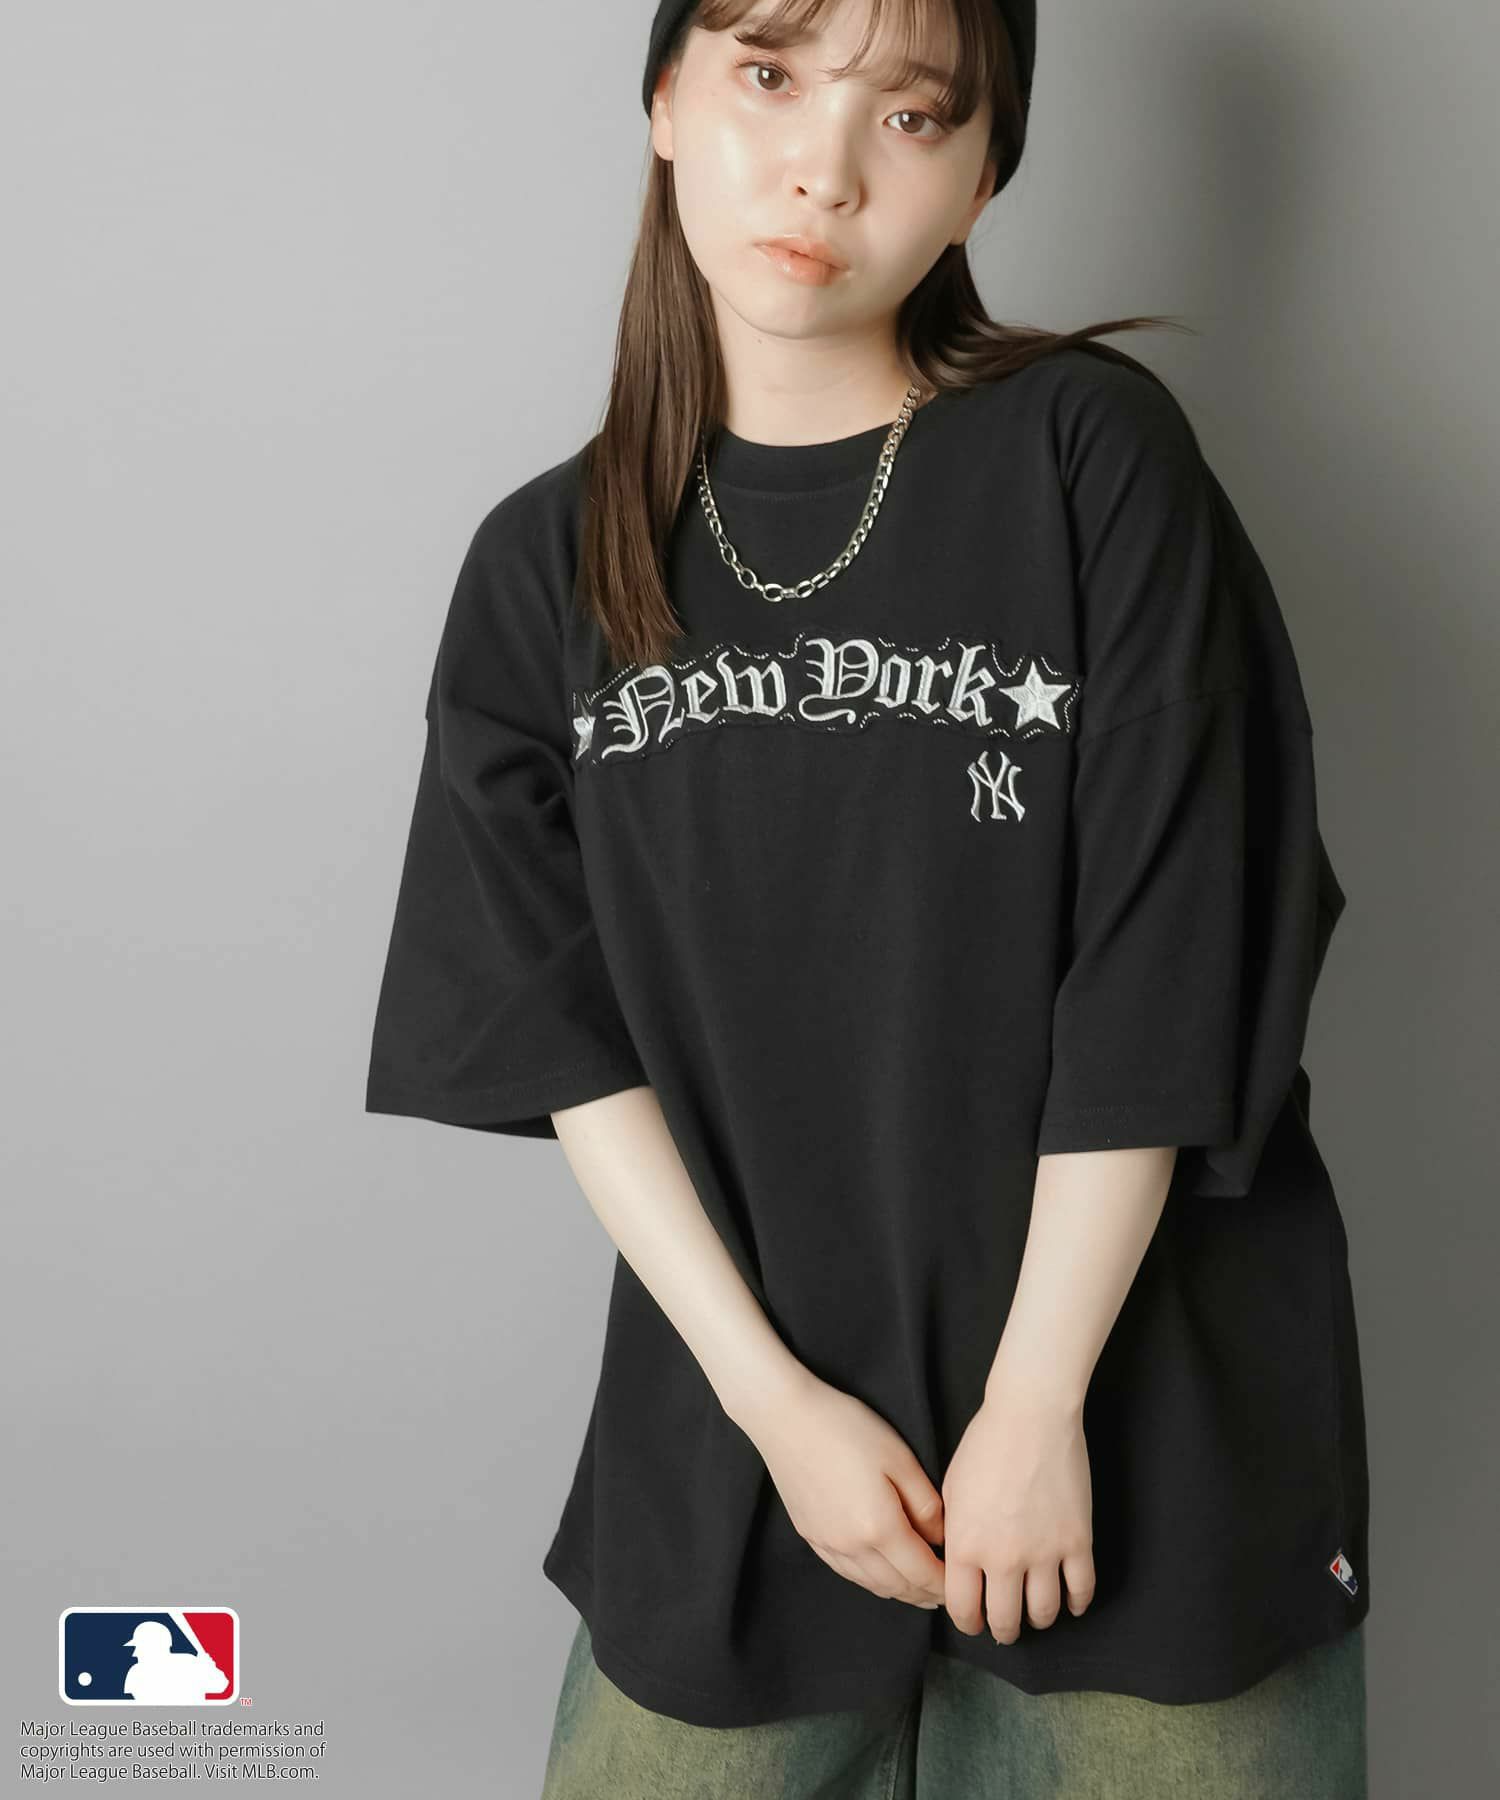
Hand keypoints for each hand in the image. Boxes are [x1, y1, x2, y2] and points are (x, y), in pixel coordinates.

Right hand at [740, 1371, 946, 1608]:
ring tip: (915, 1589)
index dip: (943, 1584)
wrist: (785, 1416)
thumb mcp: (899, 1457)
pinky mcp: (810, 1535)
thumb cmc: (846, 1427)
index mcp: (880, 1527)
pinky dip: (869, 1579)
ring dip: (897, 1591)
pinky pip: (846, 1571)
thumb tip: (939, 1537)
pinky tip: (877, 1573)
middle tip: (943, 1594)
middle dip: (923, 1593)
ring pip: (870, 1583)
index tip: (958, 1586)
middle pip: (896, 1585)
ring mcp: (827, 1543)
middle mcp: (852, 1546)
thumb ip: (924, 1503)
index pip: (921, 1572)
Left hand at [940, 1374, 1095, 1641]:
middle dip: (1003, 1630)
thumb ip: (953, 1532)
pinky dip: (1077, 1603)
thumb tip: (956, 1564)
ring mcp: (1044, 1553)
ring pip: (1043, 1612)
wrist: (1030, 1415)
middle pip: (1004, 1619)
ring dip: (1038, 1619)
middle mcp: (1003, 1558)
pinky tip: (1071, 1602)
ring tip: (1035, 1615)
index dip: (967, 1622)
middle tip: (1005, 1628)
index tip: (973, 1622)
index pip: (963, 1609)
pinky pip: (1082, 1590)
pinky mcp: (1078, 1541)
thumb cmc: (984, 1444)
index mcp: (966, 1545)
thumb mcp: (950, 1488)